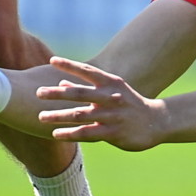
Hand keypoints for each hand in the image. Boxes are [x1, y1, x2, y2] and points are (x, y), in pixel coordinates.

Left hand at [36, 56, 169, 150]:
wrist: (157, 122)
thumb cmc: (129, 104)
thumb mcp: (112, 91)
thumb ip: (87, 88)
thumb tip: (62, 82)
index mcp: (111, 83)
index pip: (88, 71)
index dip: (70, 65)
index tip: (52, 61)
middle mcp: (111, 97)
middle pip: (80, 93)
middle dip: (57, 93)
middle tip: (38, 92)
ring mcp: (112, 115)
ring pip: (80, 115)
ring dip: (59, 115)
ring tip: (41, 116)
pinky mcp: (113, 132)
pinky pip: (88, 133)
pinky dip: (70, 133)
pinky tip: (56, 134)